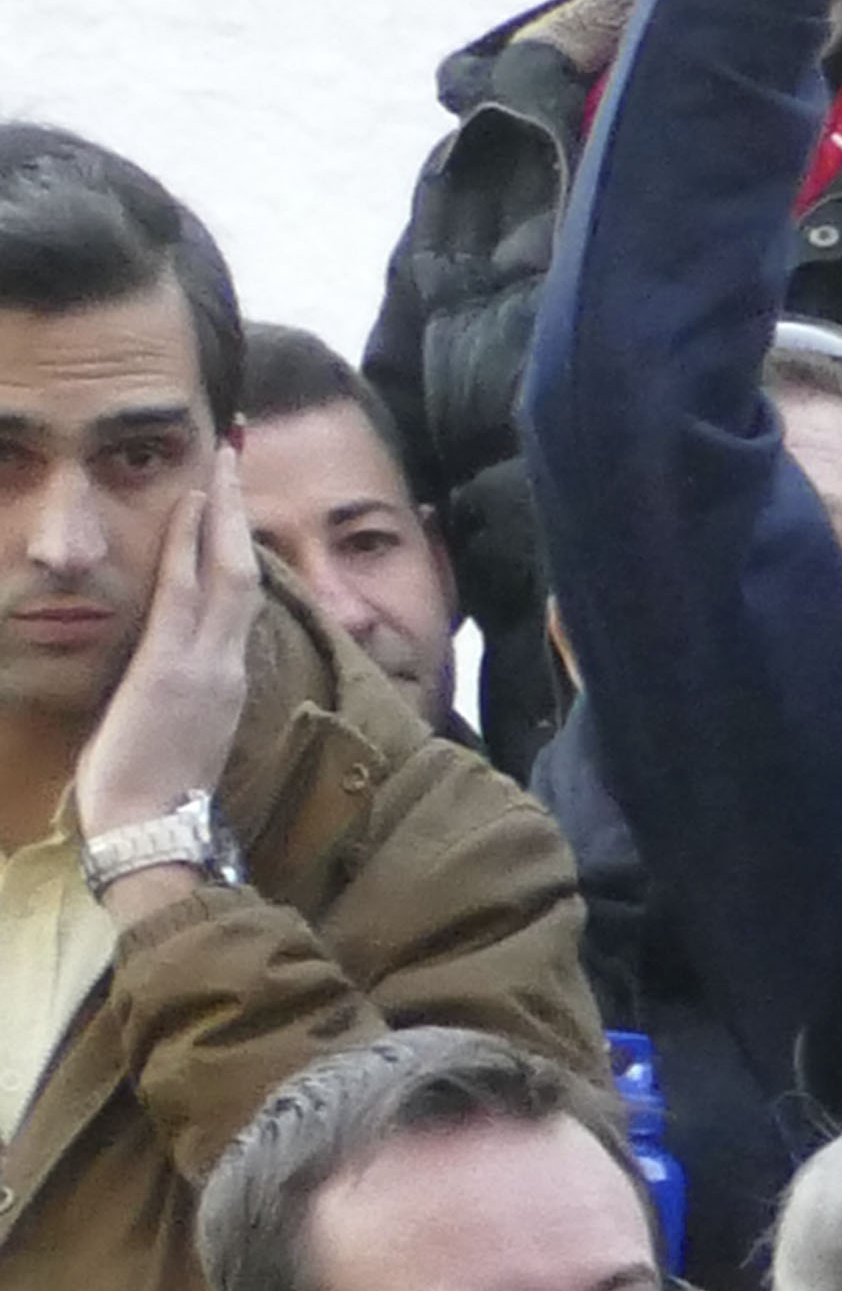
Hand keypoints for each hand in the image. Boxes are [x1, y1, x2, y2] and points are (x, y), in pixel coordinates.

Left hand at [68, 449, 255, 858]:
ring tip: (220, 461)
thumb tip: (167, 669)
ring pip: (226, 573)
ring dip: (223, 513)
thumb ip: (179, 693)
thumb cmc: (154, 799)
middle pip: (243, 573)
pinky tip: (191, 504)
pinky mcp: (174, 670)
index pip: (237, 599)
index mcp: (225, 682)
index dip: (236, 546)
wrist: (149, 836)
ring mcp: (205, 665)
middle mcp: (225, 666)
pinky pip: (187, 592)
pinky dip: (192, 544)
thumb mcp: (173, 735)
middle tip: (234, 454)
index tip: (230, 502)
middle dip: (238, 512)